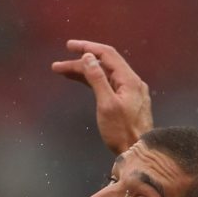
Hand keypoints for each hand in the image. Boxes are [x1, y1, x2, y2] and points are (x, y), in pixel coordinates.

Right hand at [52, 39, 153, 154]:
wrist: (138, 150)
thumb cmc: (121, 131)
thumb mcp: (106, 104)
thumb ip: (97, 79)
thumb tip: (88, 57)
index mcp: (128, 79)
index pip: (107, 54)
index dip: (88, 47)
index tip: (69, 46)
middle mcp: (131, 81)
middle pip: (104, 64)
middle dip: (81, 61)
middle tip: (59, 64)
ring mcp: (129, 91)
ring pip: (104, 75)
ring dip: (84, 72)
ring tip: (63, 72)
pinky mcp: (125, 100)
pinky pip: (107, 84)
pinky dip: (93, 81)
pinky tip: (82, 81)